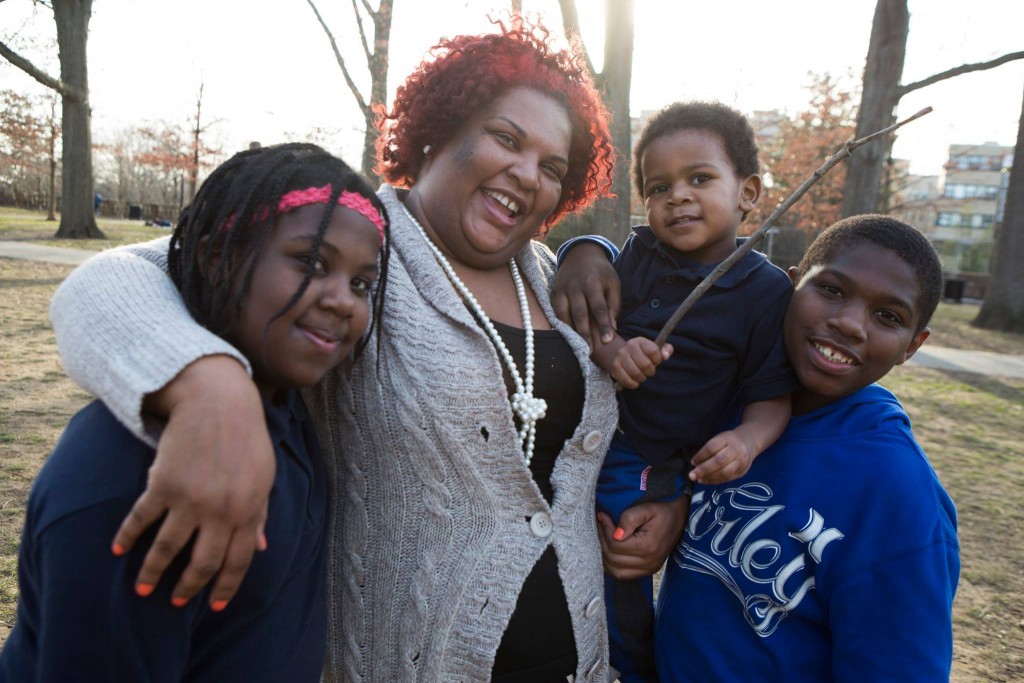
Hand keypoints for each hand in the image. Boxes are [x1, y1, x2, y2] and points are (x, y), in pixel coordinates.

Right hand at [112, 355, 274, 609]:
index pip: (238, 561)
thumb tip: (260, 547)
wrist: (217, 401)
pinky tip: (118, 551)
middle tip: (176, 601)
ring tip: (142, 590)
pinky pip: (140, 520)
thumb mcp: (263, 476)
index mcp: (248, 510)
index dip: (225, 586)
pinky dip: (126, 538)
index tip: (214, 606)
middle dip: (188, 588)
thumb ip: (259, 513)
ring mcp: (190, 500)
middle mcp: (220, 511)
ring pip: (167, 550)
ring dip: (152, 574)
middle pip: (202, 563)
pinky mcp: (162, 485)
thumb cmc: (245, 438)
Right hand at [551, 242, 620, 347]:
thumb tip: (613, 327)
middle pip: (579, 313)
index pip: (599, 308)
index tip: (608, 341)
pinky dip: (560, 324)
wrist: (580, 254)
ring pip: (563, 314)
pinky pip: (555, 312)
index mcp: (592, 283)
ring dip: (570, 331)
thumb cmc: (601, 271)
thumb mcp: (613, 282)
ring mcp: (562, 290)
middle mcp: (575, 287)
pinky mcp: (554, 293)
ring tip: (576, 346)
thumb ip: (614, 304)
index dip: (604, 325)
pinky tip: (566, 336)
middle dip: (585, 333)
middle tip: (589, 351)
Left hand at [597, 497, 689, 579]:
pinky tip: (608, 548)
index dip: (605, 530)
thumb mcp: (647, 508)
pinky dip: (611, 564)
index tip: (602, 516)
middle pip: (613, 559)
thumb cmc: (663, 509)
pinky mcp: (647, 571)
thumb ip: (629, 518)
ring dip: (604, 554)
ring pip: (615, 570)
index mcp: (649, 547)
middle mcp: (649, 563)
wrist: (681, 516)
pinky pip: (622, 574)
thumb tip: (615, 535)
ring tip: (602, 535)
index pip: (615, 545)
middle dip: (602, 540)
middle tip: (600, 524)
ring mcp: (649, 569)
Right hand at [610, 337, 671, 388]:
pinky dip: (633, 384)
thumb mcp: (653, 348)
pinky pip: (627, 381)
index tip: (655, 361)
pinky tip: (635, 381)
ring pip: (637, 374)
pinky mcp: (615, 368)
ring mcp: (620, 357)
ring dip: (642, 378)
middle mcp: (629, 346)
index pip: (654, 351)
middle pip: (646, 365)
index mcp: (640, 341)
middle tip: (649, 372)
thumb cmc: (640, 354)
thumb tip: (665, 356)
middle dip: (650, 371)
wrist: (617, 354)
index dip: (658, 360)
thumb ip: (665, 350)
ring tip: (642, 376)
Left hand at [690, 430, 756, 483]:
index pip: (712, 447)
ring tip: (698, 479)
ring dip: (709, 477)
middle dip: (704, 469)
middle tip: (692, 475)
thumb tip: (696, 464)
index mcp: (727, 439)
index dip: (701, 456)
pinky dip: (715, 481)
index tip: (692, 462)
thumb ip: (709, 450)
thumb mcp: (720, 439)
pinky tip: (706, 480)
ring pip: (724, 472)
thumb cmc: (729, 441)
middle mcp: (736, 450)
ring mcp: (741, 462)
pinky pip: (727, 478)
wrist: (749, 443)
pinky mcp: (742, 472)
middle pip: (719, 461)